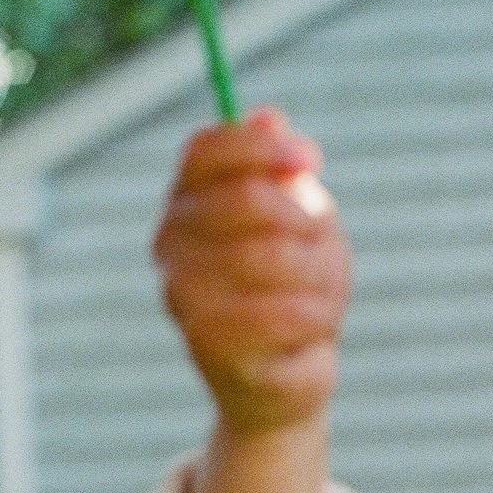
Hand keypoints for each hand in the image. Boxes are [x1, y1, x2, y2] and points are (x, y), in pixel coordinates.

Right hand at [154, 108, 347, 437]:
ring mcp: (182, 297)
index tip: (311, 159)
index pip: (205, 151)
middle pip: (245, 199)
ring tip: (321, 291)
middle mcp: (170, 246)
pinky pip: (282, 312)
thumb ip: (282, 170)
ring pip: (272, 255)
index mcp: (186, 203)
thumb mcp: (301, 218)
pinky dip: (315, 315)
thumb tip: (268, 117)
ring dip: (317, 271)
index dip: (260, 146)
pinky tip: (313, 327)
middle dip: (304, 219)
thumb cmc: (294, 287)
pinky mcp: (208, 347)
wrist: (287, 376)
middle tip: (322, 242)